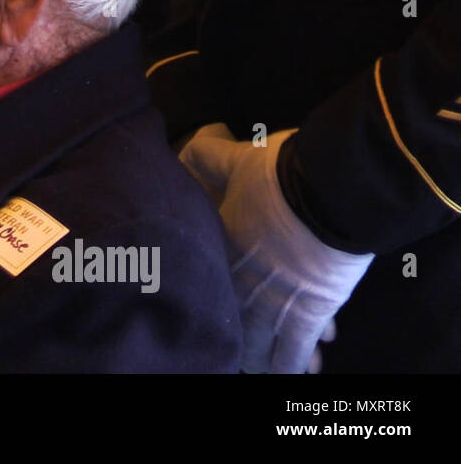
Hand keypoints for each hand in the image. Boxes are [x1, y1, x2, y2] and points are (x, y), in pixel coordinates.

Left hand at [179, 124, 372, 372]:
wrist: (331, 189)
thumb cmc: (282, 170)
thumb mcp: (237, 157)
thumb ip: (210, 156)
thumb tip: (188, 144)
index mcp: (223, 244)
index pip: (206, 277)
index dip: (204, 294)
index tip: (201, 306)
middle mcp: (242, 278)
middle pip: (229, 317)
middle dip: (230, 335)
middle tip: (229, 349)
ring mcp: (275, 298)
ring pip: (260, 339)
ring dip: (261, 355)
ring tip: (260, 367)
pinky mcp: (310, 311)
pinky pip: (296, 347)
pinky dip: (295, 362)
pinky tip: (300, 373)